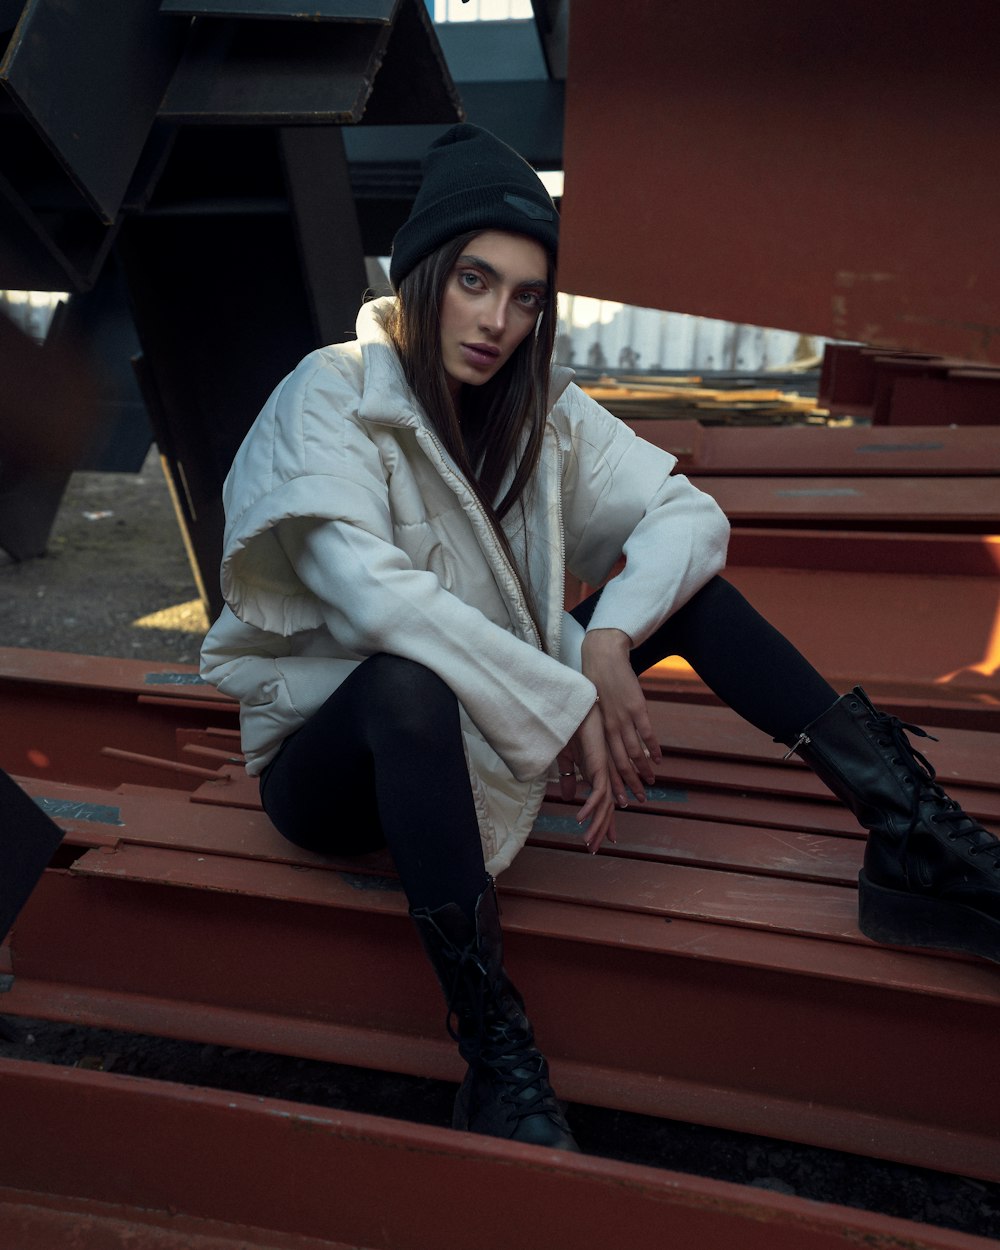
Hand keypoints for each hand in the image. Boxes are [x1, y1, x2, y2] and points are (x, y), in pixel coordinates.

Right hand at [556, 702, 616, 852]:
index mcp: (596, 775)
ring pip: (604, 805)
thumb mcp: (566, 761)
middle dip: (601, 829)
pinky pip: (598, 792)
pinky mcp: (599, 766)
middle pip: (606, 809)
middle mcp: (602, 775)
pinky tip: (580, 817)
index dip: (602, 822)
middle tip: (593, 848)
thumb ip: (569, 779)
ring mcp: (602, 772)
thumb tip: (569, 798)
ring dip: (596, 824)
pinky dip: (590, 806)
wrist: (574, 711)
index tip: (600, 840)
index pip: (602, 803)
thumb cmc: (570, 731)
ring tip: (587, 841)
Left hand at [581, 628, 661, 804]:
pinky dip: (654, 748)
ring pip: (635, 752)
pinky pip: (647, 734)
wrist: (603, 659)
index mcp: (597, 730)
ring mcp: (624, 719)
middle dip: (631, 783)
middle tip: (640, 799)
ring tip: (651, 781)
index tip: (620, 798)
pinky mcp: (637, 708)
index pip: (605, 762)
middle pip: (621, 762)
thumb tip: (606, 745)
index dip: (614, 781)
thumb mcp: (593, 709)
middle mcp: (609, 728)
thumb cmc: (596, 684)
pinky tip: (659, 759)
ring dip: (644, 769)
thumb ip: (600, 729)